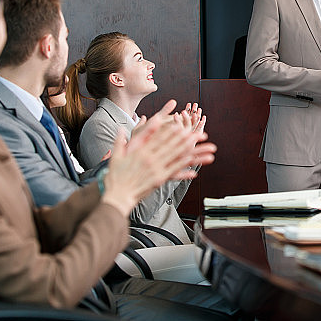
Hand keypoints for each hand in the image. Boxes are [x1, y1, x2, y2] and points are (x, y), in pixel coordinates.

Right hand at [101, 101, 215, 215]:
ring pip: (177, 158)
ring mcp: (156, 169)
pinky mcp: (159, 180)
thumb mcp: (117, 155)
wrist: (116, 195)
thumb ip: (120, 140)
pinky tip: (195, 170)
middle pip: (173, 145)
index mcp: (141, 150)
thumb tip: (121, 128)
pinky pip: (174, 174)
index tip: (183, 125)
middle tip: (201, 134)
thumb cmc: (115, 175)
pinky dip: (185, 172)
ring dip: (194, 154)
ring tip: (205, 151)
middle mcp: (151, 158)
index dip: (173, 130)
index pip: (160, 137)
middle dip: (189, 139)